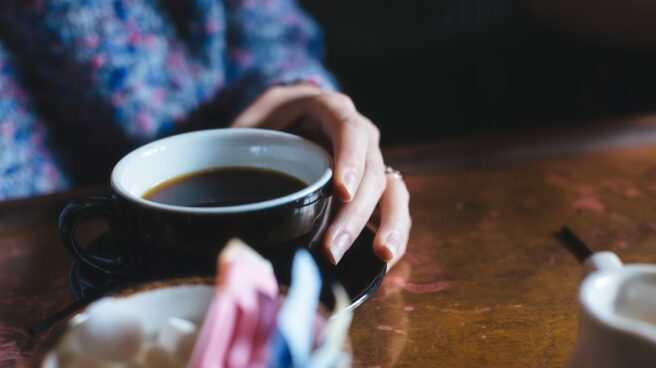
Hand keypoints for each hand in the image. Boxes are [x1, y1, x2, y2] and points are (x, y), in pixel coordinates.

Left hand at [231, 84, 410, 265]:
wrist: (283, 124)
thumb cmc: (264, 125)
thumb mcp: (248, 122)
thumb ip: (238, 142)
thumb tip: (216, 185)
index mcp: (330, 109)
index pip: (349, 129)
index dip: (349, 159)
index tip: (341, 191)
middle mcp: (359, 133)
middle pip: (371, 169)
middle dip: (356, 212)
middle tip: (333, 249)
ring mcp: (370, 160)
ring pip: (393, 188)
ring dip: (389, 223)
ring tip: (382, 254)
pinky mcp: (374, 186)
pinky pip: (394, 206)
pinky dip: (395, 230)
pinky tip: (387, 258)